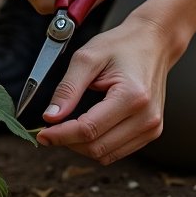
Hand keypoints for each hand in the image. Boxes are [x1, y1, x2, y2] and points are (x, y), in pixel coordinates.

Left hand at [35, 10, 176, 164]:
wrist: (153, 42)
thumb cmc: (122, 45)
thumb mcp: (88, 57)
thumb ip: (68, 88)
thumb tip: (50, 117)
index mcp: (132, 96)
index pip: (89, 130)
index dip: (61, 135)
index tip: (42, 134)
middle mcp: (146, 117)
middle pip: (97, 148)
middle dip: (68, 142)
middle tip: (51, 129)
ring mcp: (151, 128)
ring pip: (106, 155)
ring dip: (82, 146)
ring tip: (68, 127)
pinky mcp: (151, 132)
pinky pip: (117, 151)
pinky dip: (98, 144)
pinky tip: (88, 128)